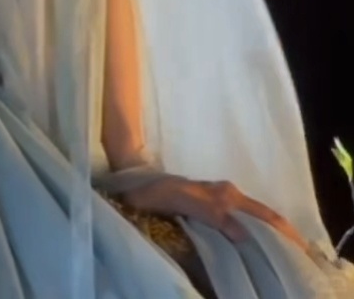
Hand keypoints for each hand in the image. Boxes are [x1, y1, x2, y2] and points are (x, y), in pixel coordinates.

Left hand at [121, 173, 310, 254]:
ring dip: (265, 238)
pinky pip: (236, 225)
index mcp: (228, 194)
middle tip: (297, 260)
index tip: (302, 249)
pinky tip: (251, 253)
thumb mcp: (187, 202)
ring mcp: (220, 201)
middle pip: (263, 218)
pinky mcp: (211, 210)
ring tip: (279, 260)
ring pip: (251, 221)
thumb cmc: (160, 190)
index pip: (265, 214)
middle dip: (281, 236)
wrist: (138, 180)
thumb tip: (245, 236)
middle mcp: (229, 196)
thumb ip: (214, 216)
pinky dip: (249, 237)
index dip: (284, 231)